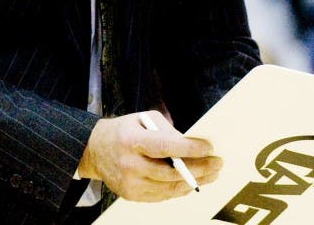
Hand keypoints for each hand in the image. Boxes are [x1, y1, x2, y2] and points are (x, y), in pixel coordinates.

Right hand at [77, 110, 221, 201]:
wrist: (95, 150)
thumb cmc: (125, 130)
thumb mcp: (144, 119)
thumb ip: (167, 131)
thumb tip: (191, 144)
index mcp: (132, 141)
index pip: (166, 147)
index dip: (190, 149)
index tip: (209, 147)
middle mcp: (129, 165)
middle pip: (171, 172)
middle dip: (199, 168)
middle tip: (218, 163)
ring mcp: (130, 184)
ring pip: (169, 187)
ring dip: (194, 181)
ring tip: (212, 174)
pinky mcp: (131, 195)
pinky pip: (161, 195)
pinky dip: (179, 189)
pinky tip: (193, 182)